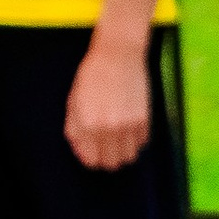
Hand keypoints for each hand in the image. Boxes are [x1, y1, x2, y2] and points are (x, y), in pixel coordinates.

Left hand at [64, 33, 153, 169]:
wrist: (119, 55)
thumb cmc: (93, 74)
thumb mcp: (74, 101)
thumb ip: (75, 129)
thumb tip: (82, 151)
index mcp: (87, 124)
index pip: (91, 160)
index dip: (91, 158)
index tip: (94, 150)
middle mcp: (108, 128)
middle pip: (112, 163)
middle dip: (108, 157)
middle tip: (107, 146)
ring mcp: (128, 125)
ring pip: (129, 157)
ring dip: (123, 151)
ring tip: (119, 137)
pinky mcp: (144, 120)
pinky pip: (141, 143)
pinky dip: (136, 139)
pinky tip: (129, 124)